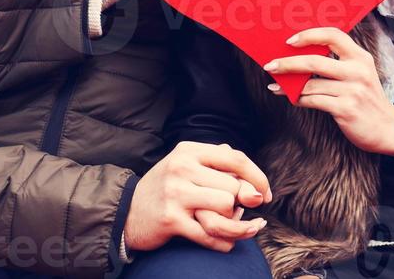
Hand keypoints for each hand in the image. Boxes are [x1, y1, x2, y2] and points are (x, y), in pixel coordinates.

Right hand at [124, 141, 271, 253]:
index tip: (266, 193)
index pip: (235, 158)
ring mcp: (176, 194)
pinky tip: (227, 243)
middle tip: (248, 213)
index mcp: (189, 151)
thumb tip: (251, 179)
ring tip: (238, 225)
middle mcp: (182, 168)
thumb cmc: (166, 187)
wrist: (127, 212)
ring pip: (226, 207)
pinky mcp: (171, 220)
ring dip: (236, 222)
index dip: (257, 176)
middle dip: (246, 202)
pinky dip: (224, 242)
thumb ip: (216, 165)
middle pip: (233, 186)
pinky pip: (210, 234)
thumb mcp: (186, 166)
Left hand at [264, 27, 393, 155]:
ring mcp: (352, 90)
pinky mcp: (345, 109)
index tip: (290, 40)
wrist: (388, 129)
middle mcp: (357, 70)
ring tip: (275, 84)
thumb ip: (339, 61)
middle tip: (271, 64)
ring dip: (288, 85)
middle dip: (288, 62)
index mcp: (360, 57)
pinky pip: (314, 101)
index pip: (333, 35)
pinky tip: (291, 98)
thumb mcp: (360, 73)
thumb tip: (303, 54)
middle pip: (315, 60)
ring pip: (310, 84)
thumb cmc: (367, 98)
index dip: (309, 35)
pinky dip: (298, 99)